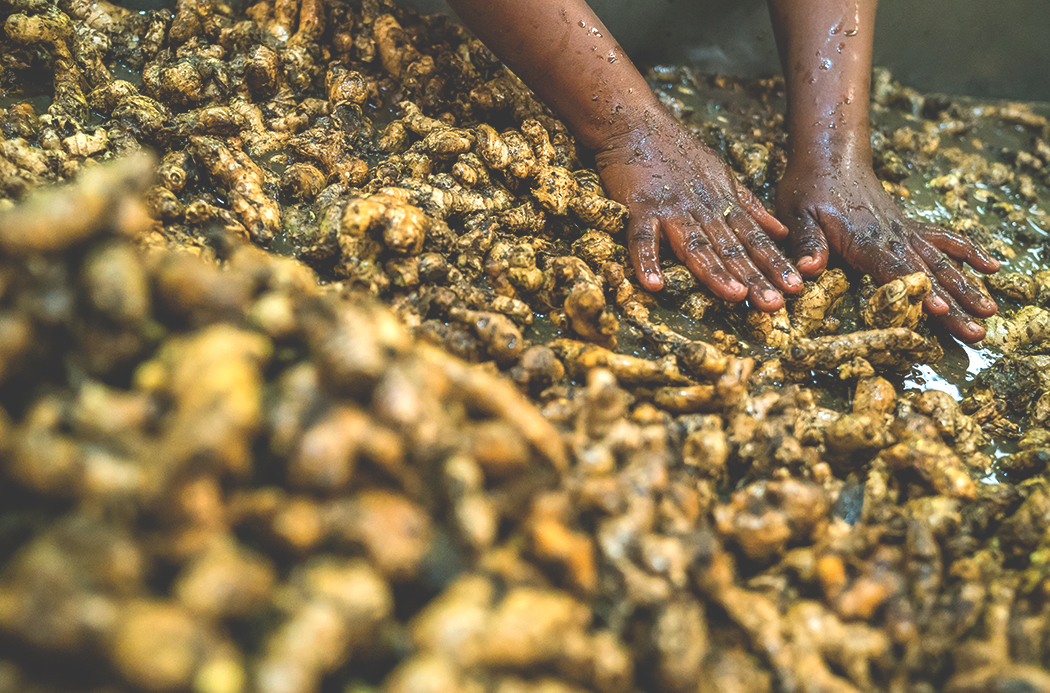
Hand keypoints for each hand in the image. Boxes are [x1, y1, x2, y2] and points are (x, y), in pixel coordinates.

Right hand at [594, 110, 802, 311]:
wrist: (636, 124)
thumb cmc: (678, 152)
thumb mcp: (722, 175)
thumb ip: (749, 207)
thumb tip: (780, 232)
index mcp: (722, 204)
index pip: (754, 239)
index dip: (775, 263)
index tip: (795, 287)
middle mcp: (702, 209)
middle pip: (731, 248)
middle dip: (755, 276)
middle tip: (775, 304)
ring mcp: (671, 210)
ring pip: (696, 245)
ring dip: (715, 272)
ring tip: (734, 296)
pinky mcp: (640, 208)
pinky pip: (642, 238)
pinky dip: (646, 261)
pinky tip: (654, 285)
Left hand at [776, 162, 999, 342]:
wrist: (829, 156)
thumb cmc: (809, 188)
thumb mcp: (797, 215)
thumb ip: (806, 243)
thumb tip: (808, 270)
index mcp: (865, 240)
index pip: (896, 270)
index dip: (918, 291)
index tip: (940, 310)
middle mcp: (892, 238)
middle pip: (928, 274)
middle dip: (954, 304)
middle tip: (977, 332)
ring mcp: (904, 232)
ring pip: (942, 261)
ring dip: (967, 287)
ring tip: (990, 311)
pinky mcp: (908, 227)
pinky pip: (944, 239)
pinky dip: (968, 252)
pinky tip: (992, 267)